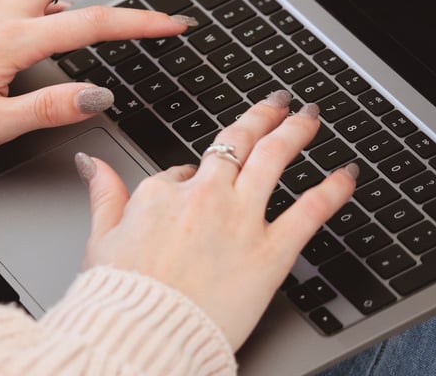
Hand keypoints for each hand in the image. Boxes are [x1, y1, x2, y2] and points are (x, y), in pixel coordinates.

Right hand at [79, 92, 357, 350]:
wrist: (144, 333)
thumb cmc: (121, 295)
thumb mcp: (100, 238)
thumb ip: (103, 193)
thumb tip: (90, 163)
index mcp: (159, 193)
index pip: (181, 171)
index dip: (190, 176)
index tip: (195, 183)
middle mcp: (203, 196)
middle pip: (236, 142)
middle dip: (260, 116)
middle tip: (276, 102)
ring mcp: (239, 220)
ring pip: (273, 159)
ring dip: (295, 131)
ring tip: (309, 116)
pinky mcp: (270, 252)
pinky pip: (310, 210)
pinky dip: (332, 188)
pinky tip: (345, 174)